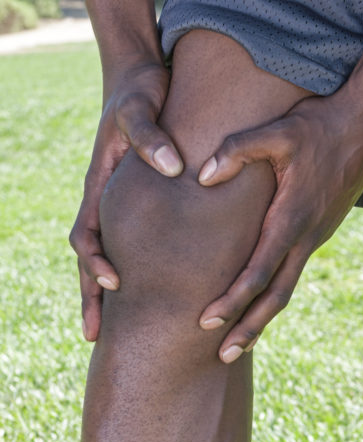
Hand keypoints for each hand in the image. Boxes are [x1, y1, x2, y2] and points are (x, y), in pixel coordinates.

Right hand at [70, 62, 182, 340]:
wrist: (143, 82)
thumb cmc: (140, 94)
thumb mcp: (140, 108)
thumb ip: (151, 137)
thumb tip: (172, 170)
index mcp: (99, 187)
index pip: (86, 234)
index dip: (95, 262)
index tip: (113, 285)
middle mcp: (106, 202)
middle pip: (91, 257)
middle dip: (91, 296)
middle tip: (95, 336)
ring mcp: (121, 205)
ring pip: (112, 255)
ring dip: (110, 291)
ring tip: (119, 328)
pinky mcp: (143, 203)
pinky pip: (136, 241)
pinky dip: (138, 268)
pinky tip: (155, 288)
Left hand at [197, 92, 362, 362]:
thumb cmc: (321, 127)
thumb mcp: (278, 132)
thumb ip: (237, 151)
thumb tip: (202, 177)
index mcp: (293, 218)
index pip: (258, 272)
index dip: (232, 300)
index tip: (206, 322)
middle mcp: (307, 236)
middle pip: (276, 296)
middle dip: (248, 328)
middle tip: (222, 357)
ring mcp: (317, 235)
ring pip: (288, 287)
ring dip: (263, 316)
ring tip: (240, 341)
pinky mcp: (320, 229)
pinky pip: (295, 270)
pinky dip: (276, 292)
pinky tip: (263, 296)